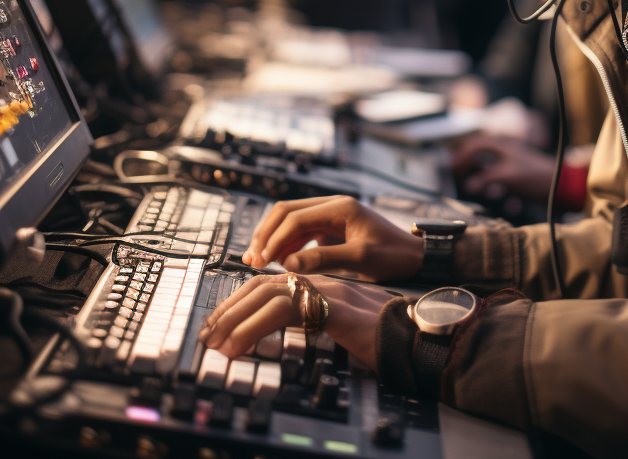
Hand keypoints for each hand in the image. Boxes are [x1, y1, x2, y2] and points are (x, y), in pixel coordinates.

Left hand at [197, 273, 395, 369]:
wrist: (420, 337)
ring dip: (235, 319)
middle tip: (207, 334)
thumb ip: (322, 320)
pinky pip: (285, 312)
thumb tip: (295, 329)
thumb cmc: (387, 335)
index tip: (220, 325)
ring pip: (268, 295)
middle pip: (263, 285)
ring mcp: (329, 292)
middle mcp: (323, 282)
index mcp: (323, 285)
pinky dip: (254, 328)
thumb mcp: (347, 327)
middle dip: (229, 309)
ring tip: (215, 344)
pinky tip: (238, 344)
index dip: (242, 301)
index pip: (272, 284)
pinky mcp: (334, 308)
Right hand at [240, 195, 425, 281]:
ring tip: (257, 261)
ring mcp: (331, 215)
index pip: (295, 217)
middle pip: (287, 213)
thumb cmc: (394, 257)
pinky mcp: (332, 228)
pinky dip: (286, 244)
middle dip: (267, 234)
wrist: (415, 257)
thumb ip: (325, 259)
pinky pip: (301, 232)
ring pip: (291, 221)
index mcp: (340, 207)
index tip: (260, 260)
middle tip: (251, 259)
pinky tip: (277, 261)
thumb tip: (288, 264)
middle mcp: (333, 206)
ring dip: (273, 239)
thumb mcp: (361, 259)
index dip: (274, 238)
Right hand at [450, 133, 556, 202]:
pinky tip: (500, 197)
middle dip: (469, 167)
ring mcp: (512, 162)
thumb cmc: (535, 177)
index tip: (450, 166)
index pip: (474, 144)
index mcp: (501, 144)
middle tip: (458, 178)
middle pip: (480, 154)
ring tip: (477, 189)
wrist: (560, 186)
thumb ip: (485, 178)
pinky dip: (497, 186)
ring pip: (490, 167)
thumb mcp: (506, 176)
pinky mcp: (518, 175)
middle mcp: (505, 150)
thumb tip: (468, 184)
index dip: (461, 155)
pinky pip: (501, 179)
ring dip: (482, 178)